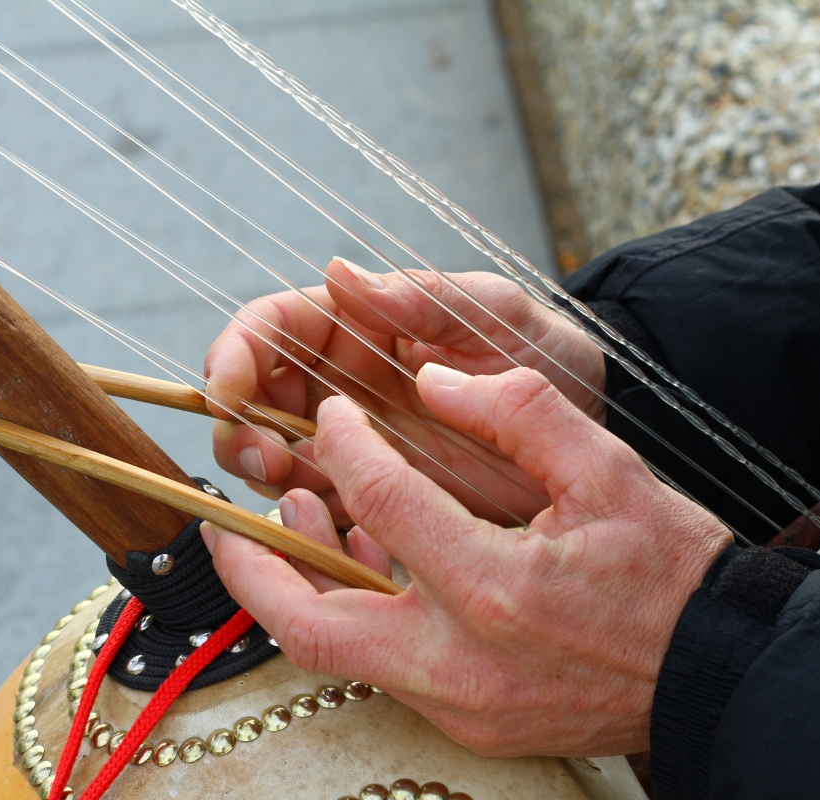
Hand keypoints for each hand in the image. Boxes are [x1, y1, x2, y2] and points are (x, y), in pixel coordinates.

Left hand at [202, 364, 730, 755]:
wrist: (717, 669)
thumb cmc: (670, 568)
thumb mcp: (606, 469)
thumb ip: (515, 410)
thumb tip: (434, 380)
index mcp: (494, 585)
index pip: (381, 497)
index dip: (347, 440)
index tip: (339, 414)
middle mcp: (460, 659)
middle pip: (309, 620)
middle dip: (249, 565)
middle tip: (221, 518)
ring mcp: (460, 703)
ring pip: (336, 653)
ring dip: (299, 589)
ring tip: (293, 522)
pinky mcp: (470, 723)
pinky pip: (383, 666)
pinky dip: (357, 613)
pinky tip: (365, 562)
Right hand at [203, 259, 604, 525]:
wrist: (591, 417)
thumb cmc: (545, 349)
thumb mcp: (492, 313)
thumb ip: (421, 300)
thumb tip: (340, 271)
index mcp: (360, 328)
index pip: (275, 328)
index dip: (237, 351)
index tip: (228, 384)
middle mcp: (346, 384)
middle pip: (257, 398)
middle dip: (239, 422)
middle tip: (263, 451)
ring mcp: (360, 443)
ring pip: (277, 457)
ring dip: (265, 472)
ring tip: (295, 484)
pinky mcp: (382, 497)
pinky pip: (325, 509)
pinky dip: (308, 519)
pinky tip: (326, 523)